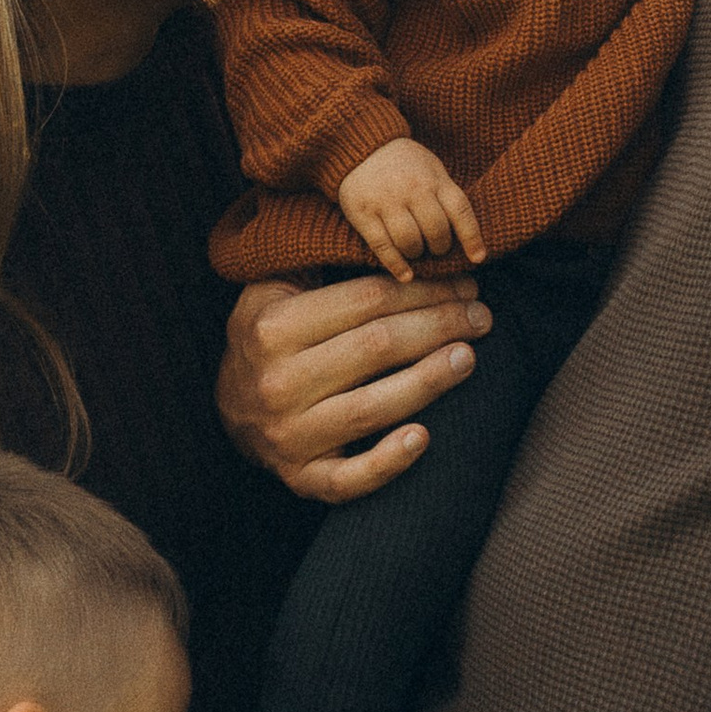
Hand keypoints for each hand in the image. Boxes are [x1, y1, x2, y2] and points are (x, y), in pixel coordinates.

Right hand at [218, 272, 491, 502]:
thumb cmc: (268, 338)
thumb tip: (383, 232)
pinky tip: (423, 438)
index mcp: (272, 327)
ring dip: (430, 380)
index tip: (465, 285)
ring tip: (468, 357)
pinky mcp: (300, 478)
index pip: (367, 301)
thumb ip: (314, 260)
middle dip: (440, 326)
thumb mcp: (271, 289)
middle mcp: (278, 382)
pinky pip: (347, 479)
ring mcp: (289, 434)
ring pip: (372, 407)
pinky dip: (386, 463)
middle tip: (481, 317)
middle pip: (378, 347)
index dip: (425, 291)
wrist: (229, 409)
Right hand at [337, 136, 486, 282]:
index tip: (478, 258)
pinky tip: (405, 274)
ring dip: (417, 254)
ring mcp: (387, 201)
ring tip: (416, 251)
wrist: (362, 148)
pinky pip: (383, 246)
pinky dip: (396, 265)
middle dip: (440, 247)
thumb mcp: (432, 169)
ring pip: (410, 242)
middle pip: (435, 231)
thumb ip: (446, 196)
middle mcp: (412, 189)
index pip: (460, 211)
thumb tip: (465, 234)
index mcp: (435, 180)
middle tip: (436, 248)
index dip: (472, 237)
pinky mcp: (363, 213)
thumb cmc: (405, 165)